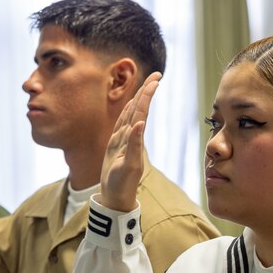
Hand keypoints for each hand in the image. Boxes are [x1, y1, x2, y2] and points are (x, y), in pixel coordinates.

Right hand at [99, 72, 160, 211]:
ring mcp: (123, 141)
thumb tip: (141, 123)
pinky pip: (122, 125)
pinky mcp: (115, 146)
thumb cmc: (122, 185)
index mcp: (135, 138)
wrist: (115, 198)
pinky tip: (132, 107)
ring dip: (138, 99)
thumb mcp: (129, 166)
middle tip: (156, 74)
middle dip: (146, 91)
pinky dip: (127, 114)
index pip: (142, 111)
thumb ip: (134, 145)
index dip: (148, 94)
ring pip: (131, 115)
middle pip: (138, 108)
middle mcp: (130, 137)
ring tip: (147, 85)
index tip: (157, 79)